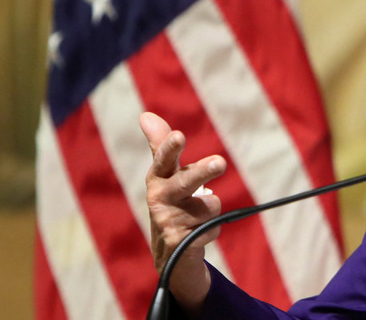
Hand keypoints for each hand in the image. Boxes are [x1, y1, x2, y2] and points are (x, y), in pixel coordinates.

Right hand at [140, 112, 226, 314]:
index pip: (164, 159)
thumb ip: (160, 145)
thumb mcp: (166, 174)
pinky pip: (214, 228)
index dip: (170, 147)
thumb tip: (145, 114)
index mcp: (157, 178)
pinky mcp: (179, 244)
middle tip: (221, 161)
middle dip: (203, 171)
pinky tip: (198, 234)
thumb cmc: (171, 201)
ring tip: (197, 215)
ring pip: (211, 204)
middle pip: (186, 181)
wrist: (169, 251)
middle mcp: (159, 198)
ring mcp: (168, 222)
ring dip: (211, 208)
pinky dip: (213, 230)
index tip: (180, 135)